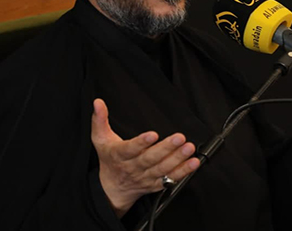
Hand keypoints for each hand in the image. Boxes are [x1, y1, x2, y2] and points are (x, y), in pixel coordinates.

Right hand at [91, 98, 199, 216]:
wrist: (112, 189)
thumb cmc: (109, 159)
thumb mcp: (100, 139)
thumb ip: (99, 120)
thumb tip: (98, 102)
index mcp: (119, 155)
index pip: (130, 149)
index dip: (141, 143)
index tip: (153, 134)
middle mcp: (133, 168)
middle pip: (150, 159)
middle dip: (166, 148)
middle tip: (180, 137)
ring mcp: (146, 177)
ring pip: (163, 169)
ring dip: (178, 159)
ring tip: (189, 148)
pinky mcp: (156, 184)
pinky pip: (171, 179)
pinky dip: (183, 172)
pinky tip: (193, 163)